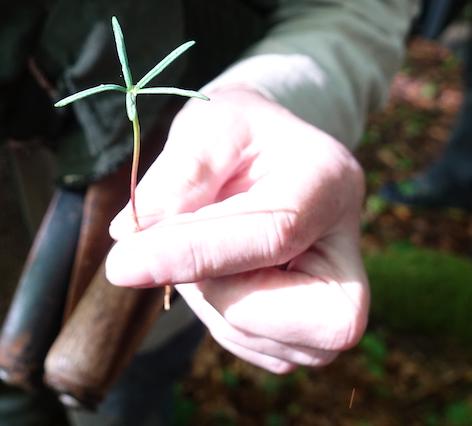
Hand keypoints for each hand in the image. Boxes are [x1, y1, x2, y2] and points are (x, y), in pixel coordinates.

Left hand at [105, 88, 368, 372]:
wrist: (267, 154)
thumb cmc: (236, 133)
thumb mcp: (208, 124)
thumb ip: (177, 173)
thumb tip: (131, 235)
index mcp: (330, 181)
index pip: (270, 234)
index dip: (194, 253)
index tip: (123, 263)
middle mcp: (348, 249)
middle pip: (288, 310)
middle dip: (215, 285)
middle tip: (175, 243)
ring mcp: (340, 300)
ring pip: (259, 336)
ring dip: (207, 295)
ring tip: (206, 241)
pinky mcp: (313, 336)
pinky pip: (250, 346)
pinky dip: (216, 312)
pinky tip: (221, 269)